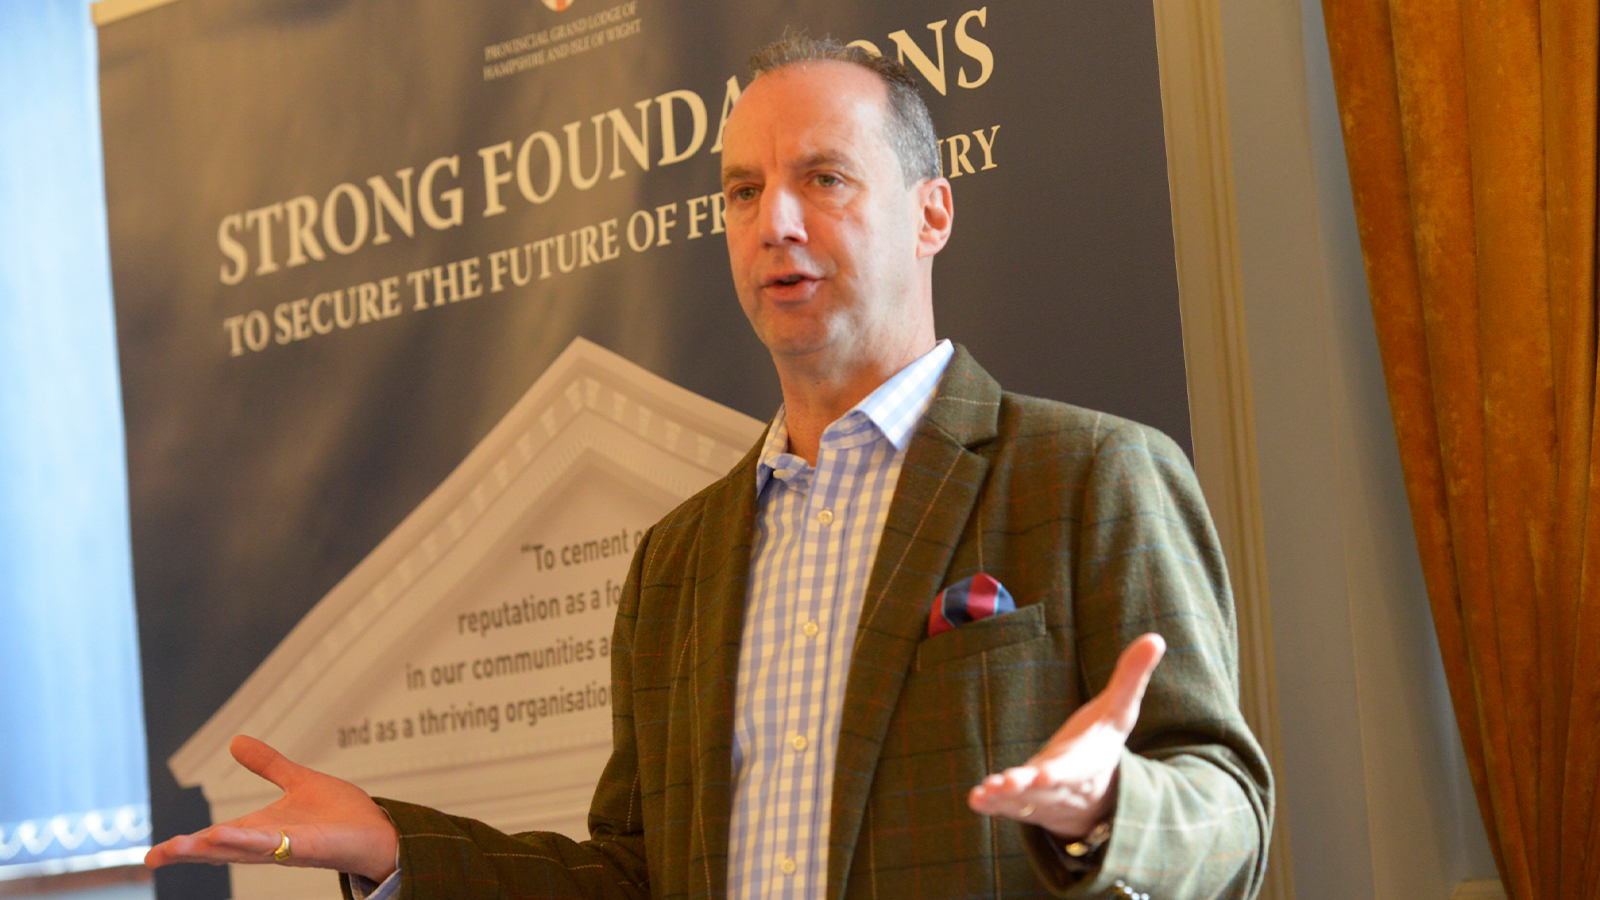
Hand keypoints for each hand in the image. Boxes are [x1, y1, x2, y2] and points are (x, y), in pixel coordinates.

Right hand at [144, 735, 398, 882]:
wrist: (378, 830)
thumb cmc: (342, 814)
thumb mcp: (297, 781)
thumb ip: (267, 764)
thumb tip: (235, 741)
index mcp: (261, 829)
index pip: (217, 840)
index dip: (186, 846)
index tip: (152, 855)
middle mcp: (268, 843)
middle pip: (221, 850)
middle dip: (188, 853)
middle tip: (153, 857)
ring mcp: (287, 848)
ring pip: (242, 850)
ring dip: (212, 847)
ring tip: (180, 847)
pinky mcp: (308, 848)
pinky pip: (274, 846)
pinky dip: (249, 841)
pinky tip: (226, 836)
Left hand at [967, 633, 1165, 838]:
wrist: (1096, 792)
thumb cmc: (1101, 742)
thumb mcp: (1119, 710)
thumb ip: (1132, 677)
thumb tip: (1156, 637)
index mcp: (1088, 764)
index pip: (1075, 770)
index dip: (1060, 774)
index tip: (1044, 775)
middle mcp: (1064, 786)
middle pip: (1045, 790)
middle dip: (1026, 788)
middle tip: (1006, 784)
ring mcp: (1043, 799)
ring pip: (1023, 803)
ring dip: (1004, 798)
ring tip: (984, 793)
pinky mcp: (1024, 805)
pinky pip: (1007, 809)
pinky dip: (992, 806)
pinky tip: (976, 799)